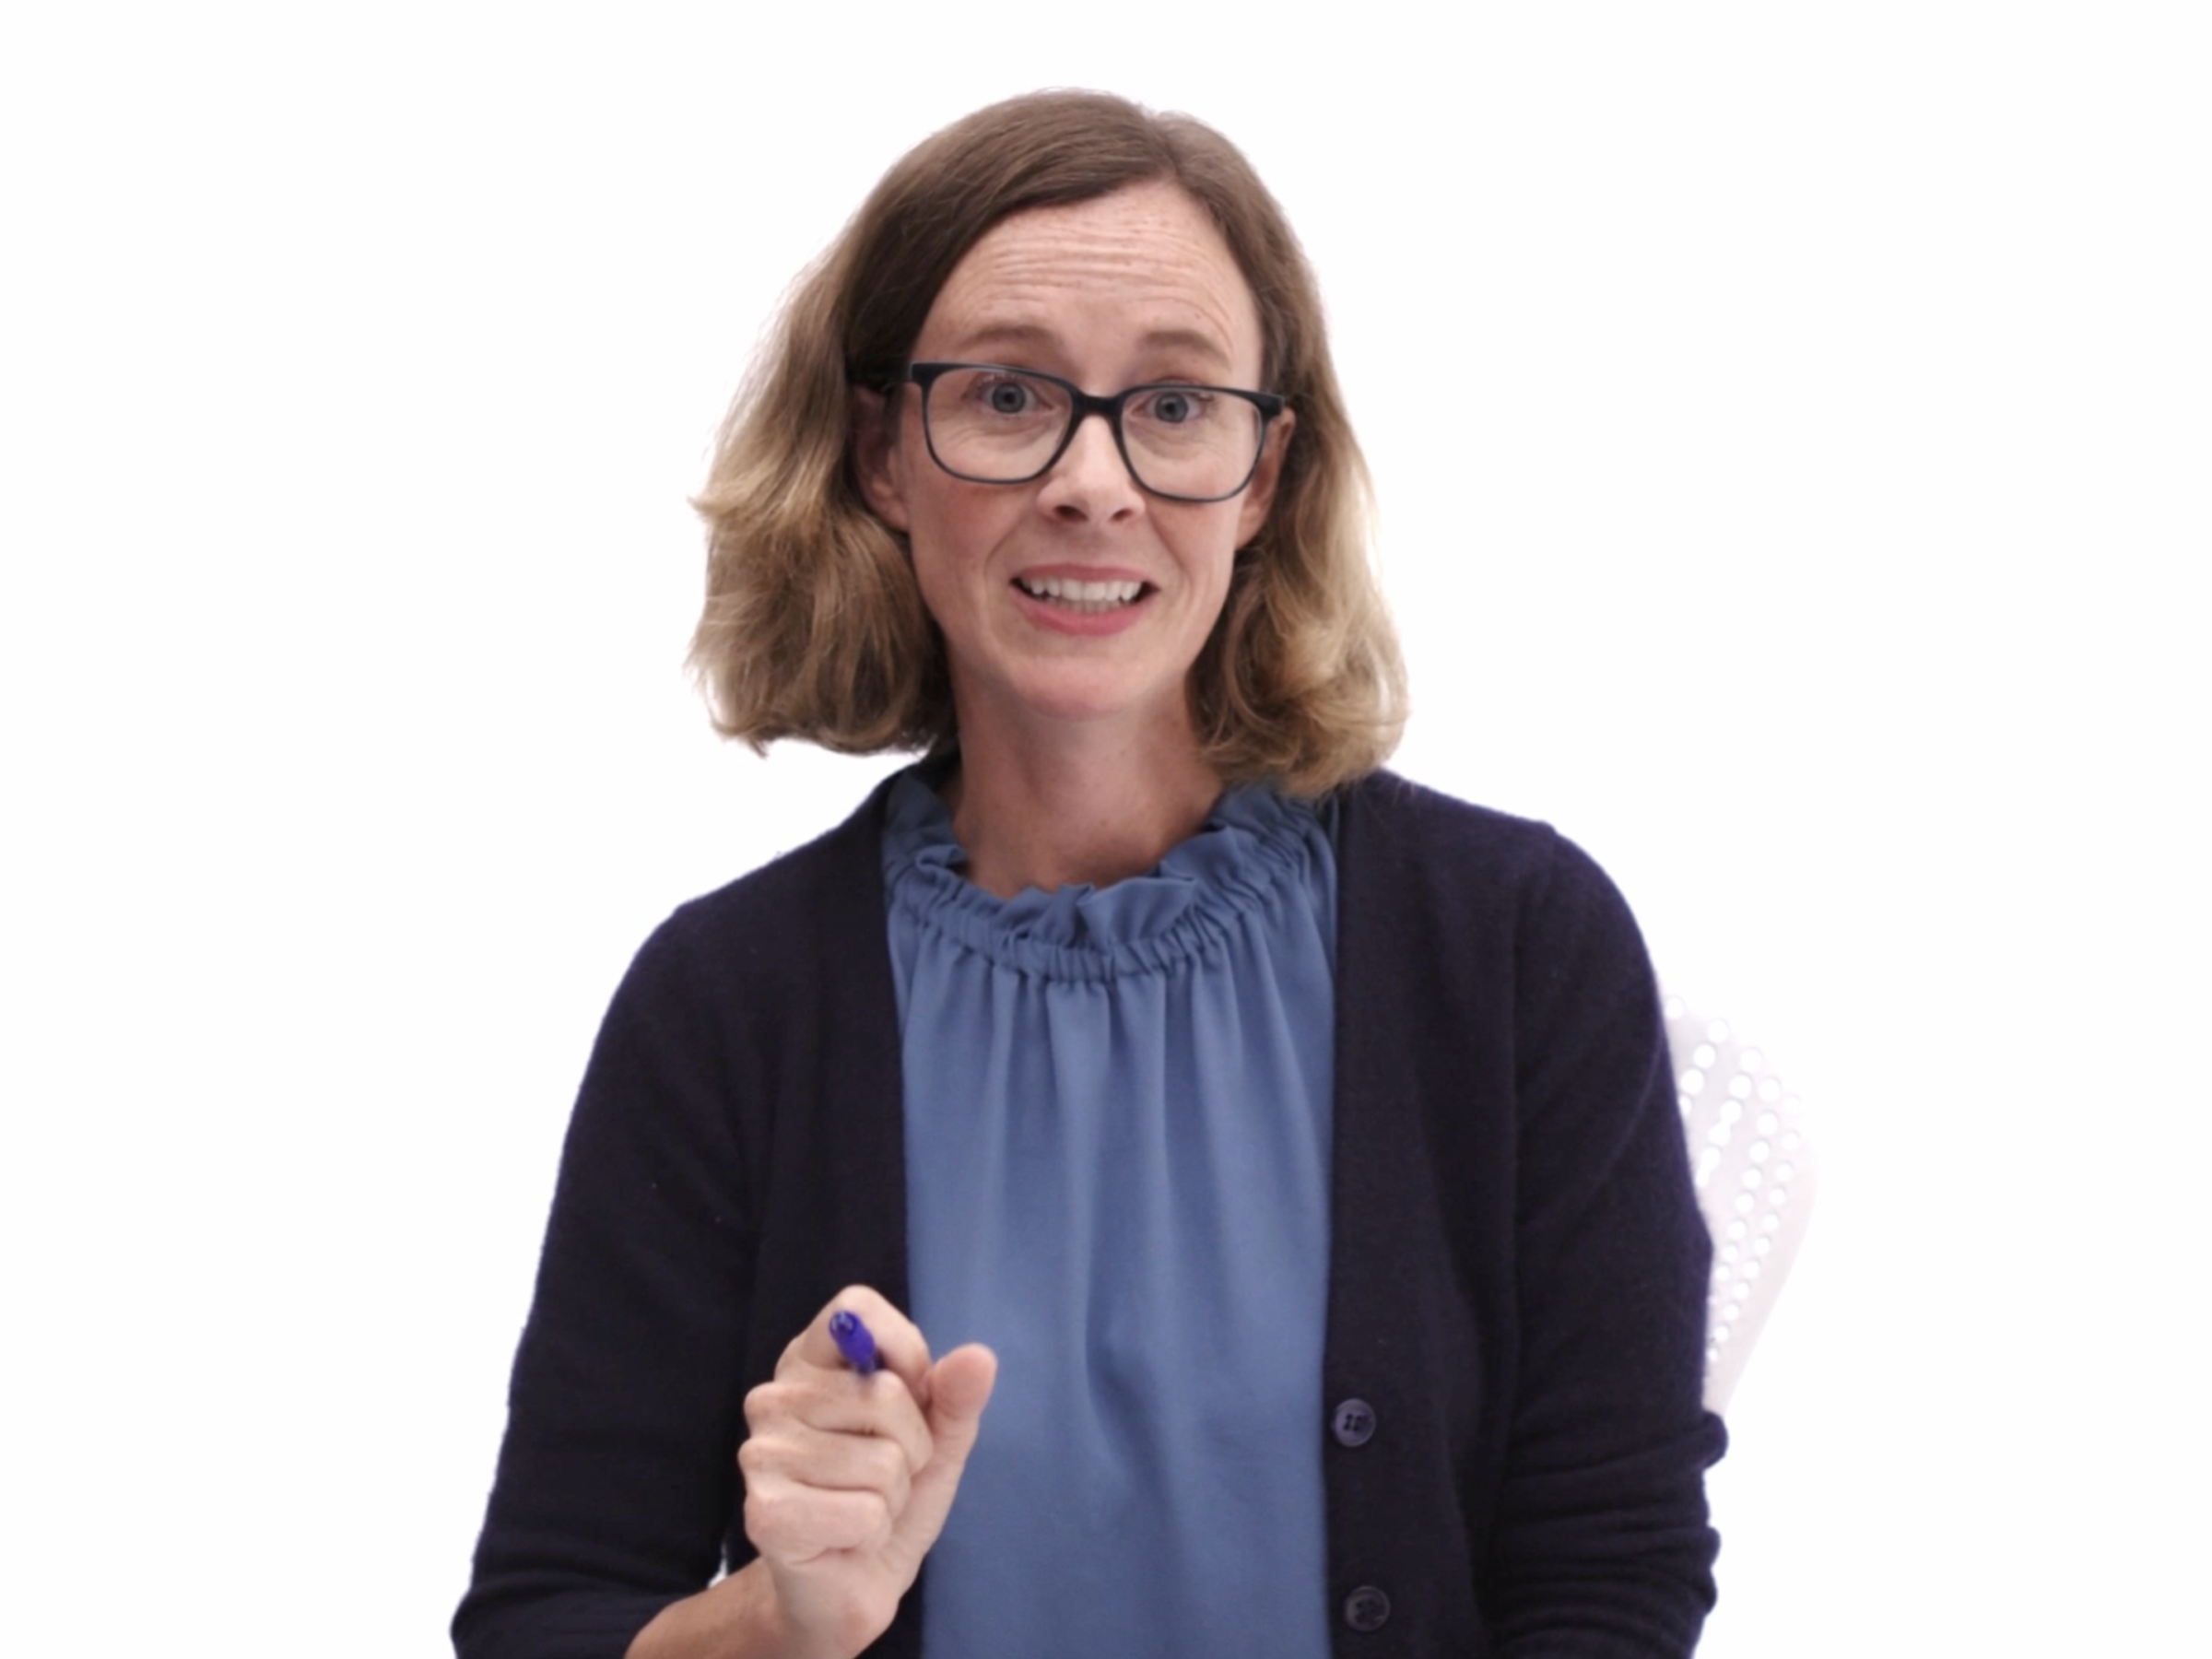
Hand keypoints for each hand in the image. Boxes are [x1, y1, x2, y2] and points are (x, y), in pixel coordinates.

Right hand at [737, 1286, 997, 1657]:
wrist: (851, 1583)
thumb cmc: (888, 1495)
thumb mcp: (937, 1437)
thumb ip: (956, 1394)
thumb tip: (978, 1357)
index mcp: (807, 1362)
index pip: (856, 1309)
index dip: (904, 1351)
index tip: (910, 1396)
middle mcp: (773, 1397)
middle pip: (884, 1394)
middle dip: (910, 1447)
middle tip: (884, 1475)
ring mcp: (762, 1454)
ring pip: (881, 1461)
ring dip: (892, 1497)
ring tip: (865, 1509)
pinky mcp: (766, 1512)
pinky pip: (865, 1511)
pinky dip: (874, 1531)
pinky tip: (847, 1538)